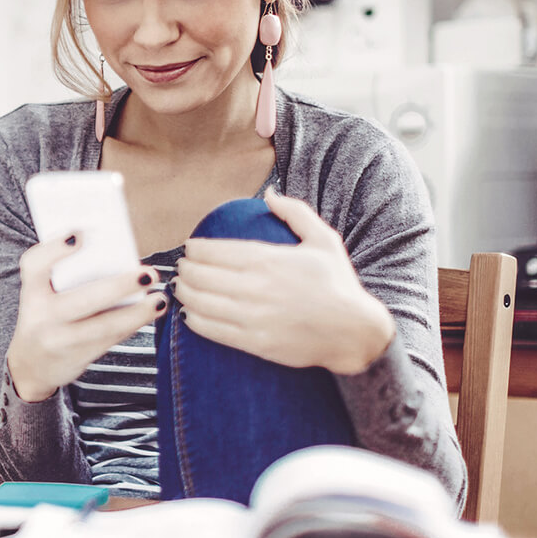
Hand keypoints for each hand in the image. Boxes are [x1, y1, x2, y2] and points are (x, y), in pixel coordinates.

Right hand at [6, 235, 166, 401]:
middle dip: (119, 287)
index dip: (54, 249)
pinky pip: (110, 340)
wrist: (30, 366)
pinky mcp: (78, 358)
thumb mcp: (41, 294)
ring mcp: (60, 341)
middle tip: (148, 273)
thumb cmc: (44, 316)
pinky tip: (150, 313)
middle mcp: (41, 317)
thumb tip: (114, 254)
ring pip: (104, 326)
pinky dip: (132, 324)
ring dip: (137, 313)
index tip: (79, 234)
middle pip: (83, 299)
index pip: (34, 265)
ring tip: (160, 299)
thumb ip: (66, 275)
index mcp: (31, 291)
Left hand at [172, 192, 394, 374]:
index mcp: (269, 260)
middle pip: (201, 275)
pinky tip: (190, 314)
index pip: (215, 251)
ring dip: (184, 293)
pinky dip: (194, 321)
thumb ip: (295, 213)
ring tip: (181, 288)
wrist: (355, 332)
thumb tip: (269, 194)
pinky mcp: (254, 343)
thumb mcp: (324, 240)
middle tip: (182, 268)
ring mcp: (253, 316)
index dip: (195, 249)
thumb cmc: (339, 284)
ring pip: (201, 302)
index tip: (190, 248)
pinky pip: (212, 330)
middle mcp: (256, 287)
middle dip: (185, 269)